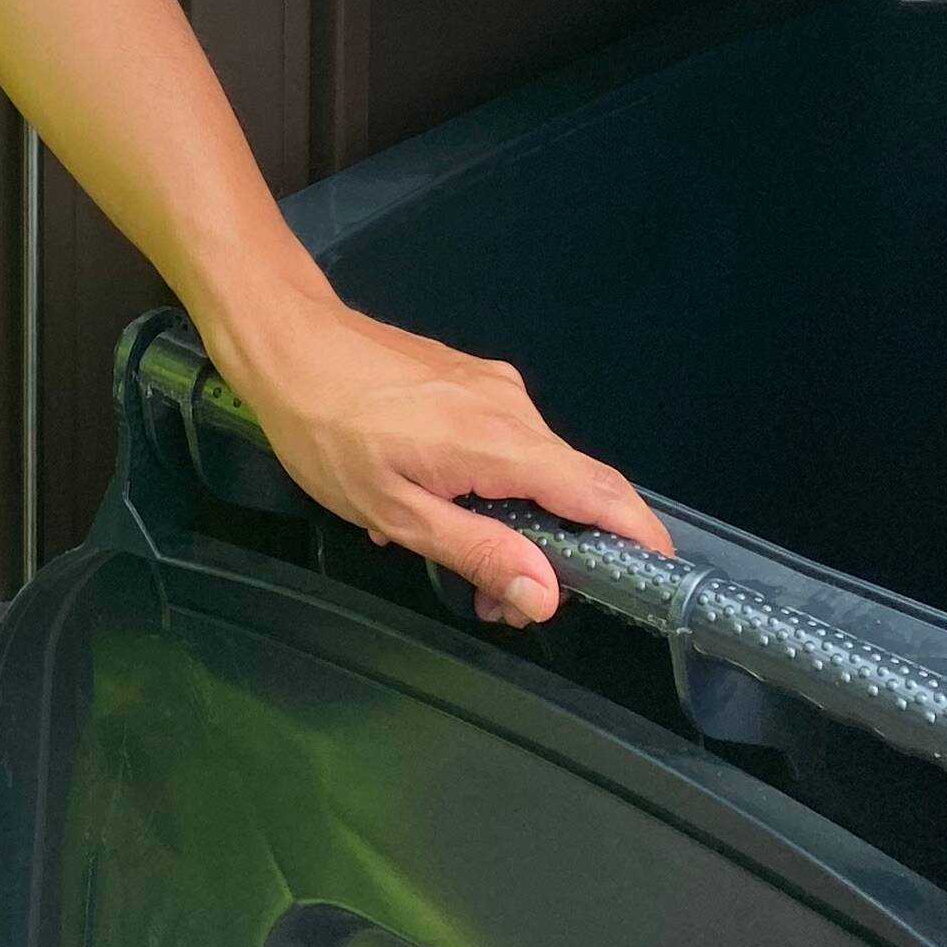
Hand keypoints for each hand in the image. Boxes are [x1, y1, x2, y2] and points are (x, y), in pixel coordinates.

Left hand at [216, 274, 671, 628]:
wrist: (287, 343)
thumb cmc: (326, 428)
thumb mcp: (396, 512)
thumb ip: (479, 552)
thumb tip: (546, 594)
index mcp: (498, 440)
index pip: (598, 491)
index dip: (638, 535)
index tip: (659, 574)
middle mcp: (510, 406)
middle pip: (568, 488)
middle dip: (551, 554)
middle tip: (500, 604)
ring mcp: (490, 388)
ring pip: (532, 469)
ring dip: (511, 523)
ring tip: (448, 558)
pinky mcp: (469, 381)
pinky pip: (502, 443)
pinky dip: (488, 486)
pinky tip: (434, 505)